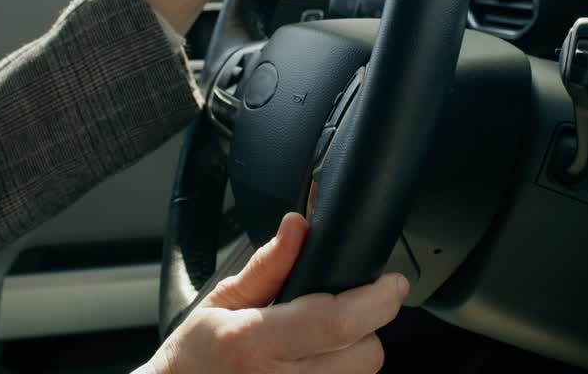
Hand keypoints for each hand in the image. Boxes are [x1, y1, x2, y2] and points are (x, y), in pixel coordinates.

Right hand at [142, 213, 407, 373]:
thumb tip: (298, 228)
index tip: (393, 284)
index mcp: (255, 342)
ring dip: (352, 356)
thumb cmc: (194, 357)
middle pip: (365, 356)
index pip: (337, 322)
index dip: (377, 300)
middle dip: (367, 328)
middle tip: (345, 312)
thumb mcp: (222, 301)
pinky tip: (312, 364)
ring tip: (318, 344)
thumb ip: (267, 266)